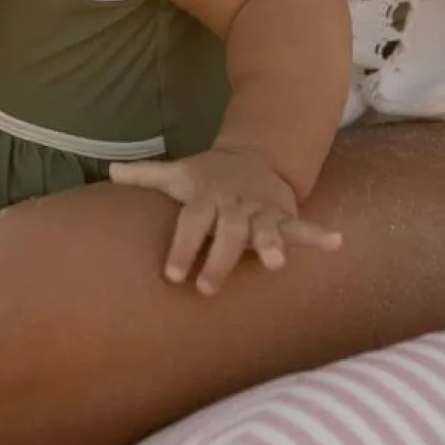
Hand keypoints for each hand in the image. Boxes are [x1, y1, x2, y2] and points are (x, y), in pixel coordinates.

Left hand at [111, 146, 341, 295]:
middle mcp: (234, 206)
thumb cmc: (208, 176)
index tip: (171, 274)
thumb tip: (109, 173)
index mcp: (206, 198)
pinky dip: (319, 235)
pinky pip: (301, 226)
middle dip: (218, 259)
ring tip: (276, 264)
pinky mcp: (283, 215)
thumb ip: (146, 176)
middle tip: (207, 288)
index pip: (191, 223)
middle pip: (226, 233)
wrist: (254, 156)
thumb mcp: (180, 173)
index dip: (181, 247)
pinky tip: (336, 243)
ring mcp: (261, 211)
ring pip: (266, 230)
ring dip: (271, 245)